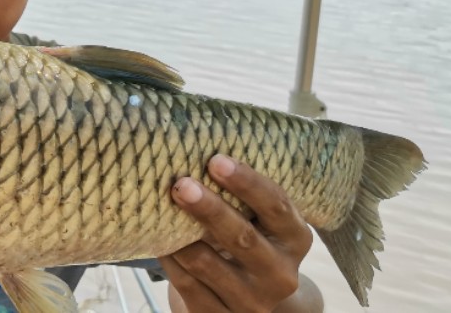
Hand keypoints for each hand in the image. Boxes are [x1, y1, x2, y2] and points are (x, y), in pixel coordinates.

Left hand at [160, 154, 313, 312]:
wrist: (251, 301)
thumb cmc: (250, 242)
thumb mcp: (261, 222)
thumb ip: (243, 197)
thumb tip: (194, 152)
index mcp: (295, 239)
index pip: (277, 206)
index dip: (247, 182)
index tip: (215, 159)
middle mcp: (280, 274)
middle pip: (242, 237)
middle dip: (209, 208)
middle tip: (181, 183)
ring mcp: (252, 302)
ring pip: (206, 263)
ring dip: (179, 234)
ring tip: (159, 206)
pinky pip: (187, 284)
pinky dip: (169, 258)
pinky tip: (156, 238)